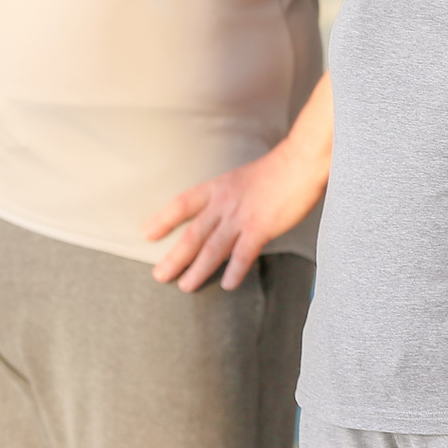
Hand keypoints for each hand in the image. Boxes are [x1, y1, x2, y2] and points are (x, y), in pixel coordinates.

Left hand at [146, 142, 326, 292]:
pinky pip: (243, 254)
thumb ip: (231, 197)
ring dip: (198, 269)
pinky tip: (228, 284)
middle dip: (174, 257)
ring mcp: (241, 216)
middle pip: (192, 234)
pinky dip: (234, 270)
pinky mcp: (261, 228)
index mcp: (219, 187)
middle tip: (159, 275)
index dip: (162, 219)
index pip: (182, 204)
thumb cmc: (278, 169)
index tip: (147, 233)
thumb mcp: (243, 177)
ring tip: (186, 286)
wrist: (301, 161)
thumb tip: (224, 216)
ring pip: (212, 248)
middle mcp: (224, 203)